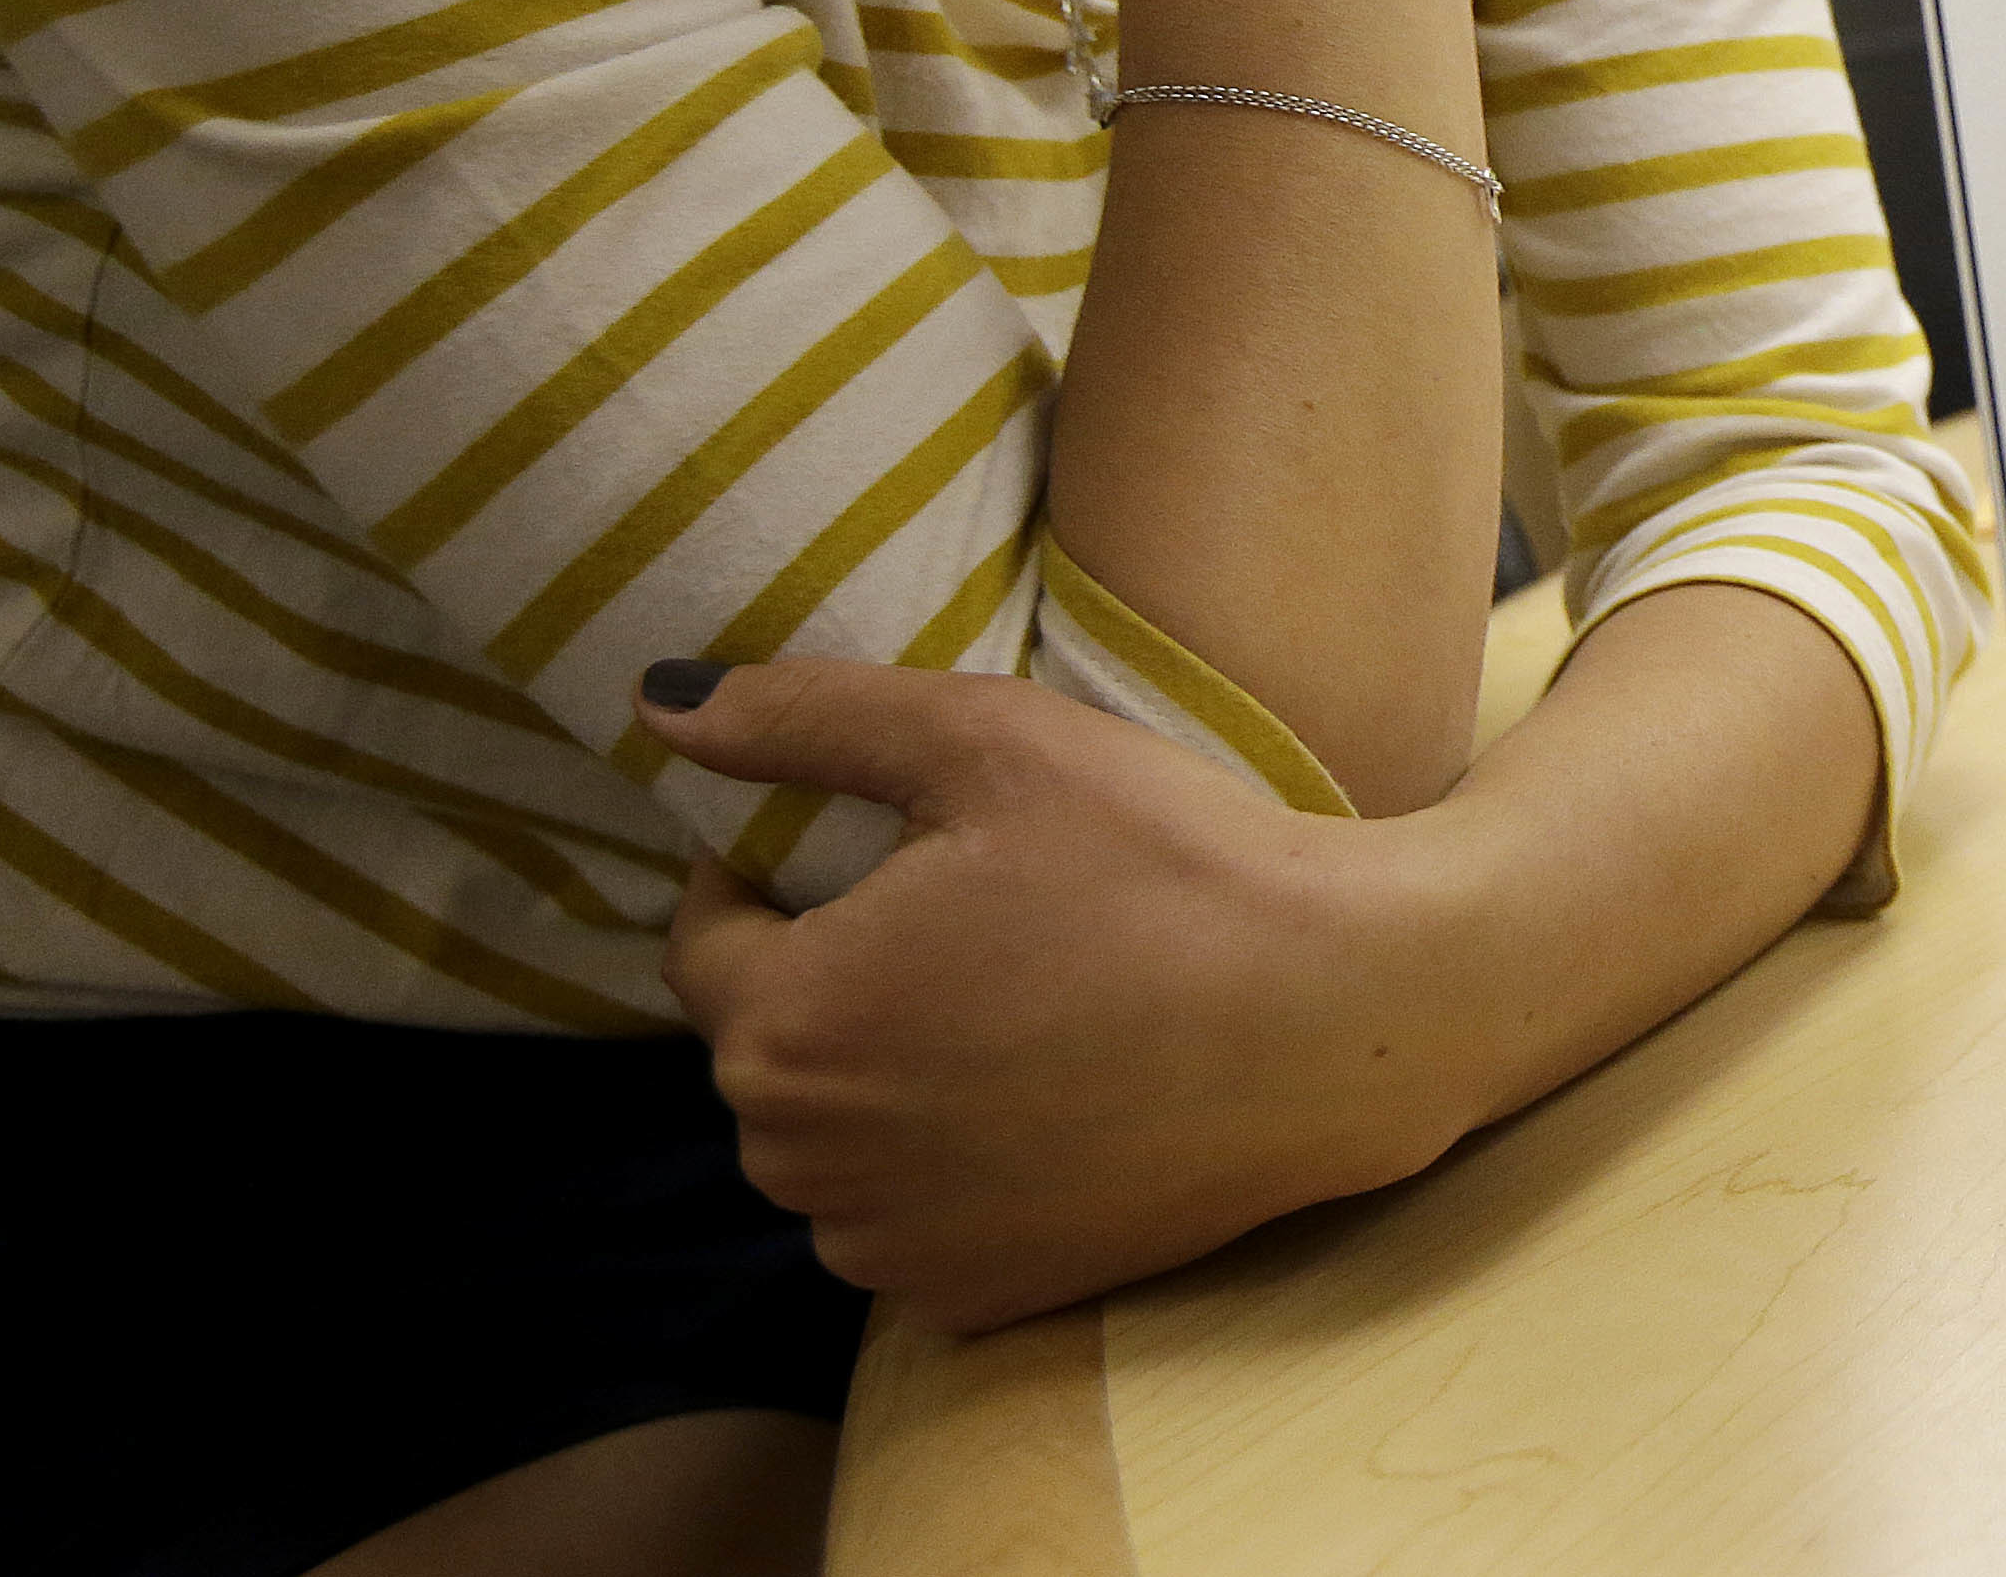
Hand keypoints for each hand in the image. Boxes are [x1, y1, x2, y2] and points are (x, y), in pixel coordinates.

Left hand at [636, 587, 1881, 1332]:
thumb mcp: (993, 740)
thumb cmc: (1169, 864)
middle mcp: (805, 1161)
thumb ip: (811, 717)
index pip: (704, 941)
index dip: (772, 876)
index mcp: (788, 1021)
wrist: (1340, 1020)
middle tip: (970, 915)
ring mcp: (889, 1247)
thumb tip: (666, 704)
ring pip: (833, 1142)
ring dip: (882, 1079)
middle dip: (832, 980)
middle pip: (769, 1049)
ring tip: (1016, 1003)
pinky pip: (907, 1219)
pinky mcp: (973, 1300)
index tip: (874, 845)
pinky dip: (946, 1165)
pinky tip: (1047, 1094)